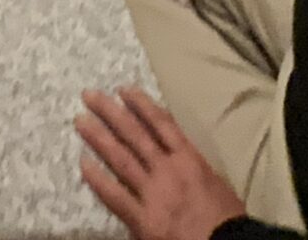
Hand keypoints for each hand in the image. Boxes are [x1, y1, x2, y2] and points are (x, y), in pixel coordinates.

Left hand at [76, 89, 244, 239]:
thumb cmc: (226, 218)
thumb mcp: (214, 181)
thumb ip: (191, 165)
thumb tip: (176, 154)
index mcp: (190, 159)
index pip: (162, 124)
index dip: (141, 105)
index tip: (124, 90)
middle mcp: (168, 170)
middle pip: (135, 135)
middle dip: (111, 113)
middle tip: (89, 96)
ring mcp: (153, 193)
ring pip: (121, 158)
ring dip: (99, 137)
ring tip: (80, 120)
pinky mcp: (142, 218)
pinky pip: (115, 195)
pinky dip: (98, 179)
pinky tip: (83, 164)